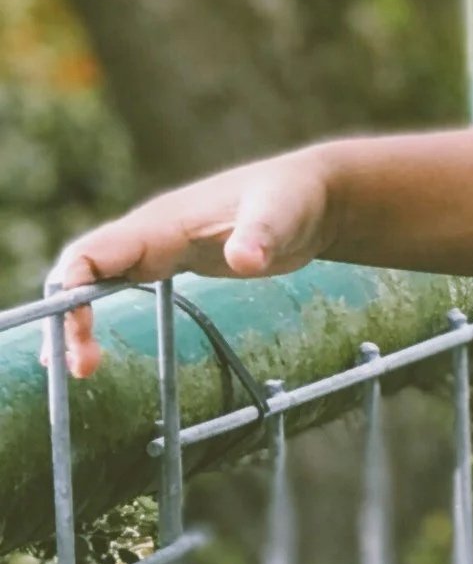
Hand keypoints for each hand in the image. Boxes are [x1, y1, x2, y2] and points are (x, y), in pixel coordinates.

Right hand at [44, 154, 333, 379]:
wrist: (313, 195)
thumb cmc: (293, 199)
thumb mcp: (281, 216)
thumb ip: (261, 235)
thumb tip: (243, 260)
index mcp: (162, 223)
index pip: (92, 254)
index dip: (72, 292)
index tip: (78, 335)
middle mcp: (150, 233)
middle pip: (82, 271)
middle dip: (68, 316)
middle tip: (81, 368)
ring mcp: (159, 246)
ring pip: (95, 279)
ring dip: (77, 319)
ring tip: (81, 368)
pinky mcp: (173, 260)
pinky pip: (118, 284)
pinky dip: (98, 314)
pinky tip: (93, 350)